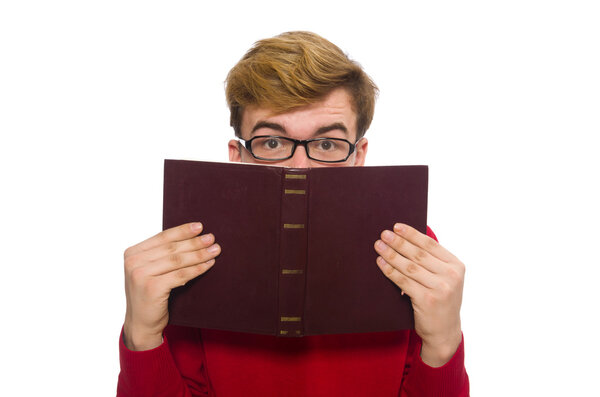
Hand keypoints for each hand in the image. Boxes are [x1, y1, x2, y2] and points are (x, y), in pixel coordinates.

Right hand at [123, 222, 220, 350]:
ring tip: (215, 250)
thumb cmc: (150, 295)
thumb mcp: (150, 271)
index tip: (199, 226)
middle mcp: (133, 262)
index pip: (162, 237)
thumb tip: (193, 236)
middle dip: (194, 242)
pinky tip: (208, 264)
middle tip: (212, 238)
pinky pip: (180, 275)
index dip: (182, 231)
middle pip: (171, 248)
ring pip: (177, 260)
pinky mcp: (151, 288)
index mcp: (132, 253)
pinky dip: (197, 269)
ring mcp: (140, 275)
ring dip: (199, 254)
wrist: (141, 324)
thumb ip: (161, 255)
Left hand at [374, 223, 464, 366]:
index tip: (396, 226)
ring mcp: (440, 289)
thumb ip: (433, 261)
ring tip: (379, 246)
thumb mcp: (445, 279)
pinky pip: (403, 281)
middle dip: (399, 242)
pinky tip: (381, 263)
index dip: (412, 234)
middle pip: (418, 254)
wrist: (444, 332)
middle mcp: (451, 276)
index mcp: (456, 266)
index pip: (431, 245)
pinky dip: (390, 271)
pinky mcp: (427, 300)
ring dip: (391, 254)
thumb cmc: (440, 301)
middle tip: (384, 234)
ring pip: (409, 267)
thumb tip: (405, 238)